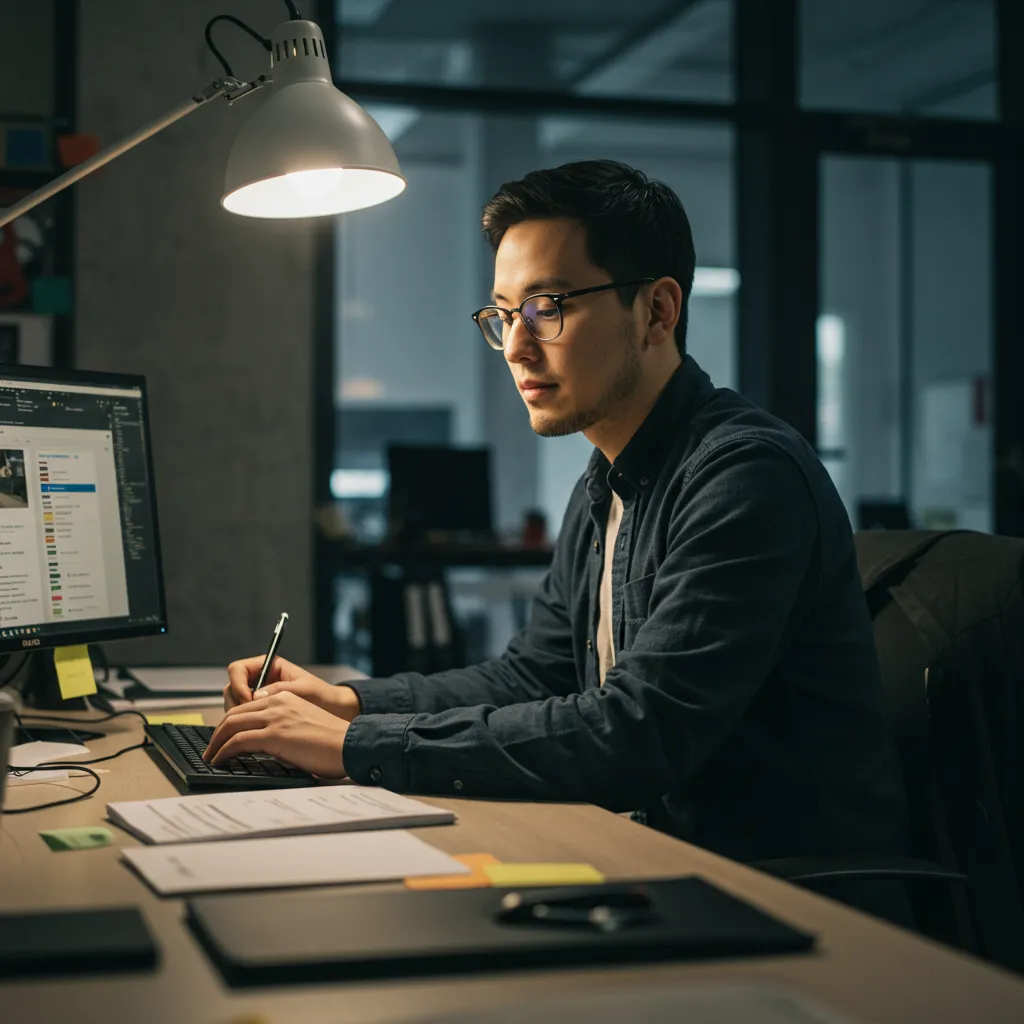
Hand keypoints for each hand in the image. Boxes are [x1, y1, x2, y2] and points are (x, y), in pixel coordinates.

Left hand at [204, 690, 349, 777]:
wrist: (349, 744)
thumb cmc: (332, 741)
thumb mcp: (304, 723)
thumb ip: (283, 724)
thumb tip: (263, 742)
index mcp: (285, 697)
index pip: (247, 705)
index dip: (231, 721)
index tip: (223, 736)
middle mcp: (278, 702)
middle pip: (235, 713)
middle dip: (218, 731)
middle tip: (211, 747)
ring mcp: (275, 717)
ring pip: (232, 724)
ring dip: (216, 742)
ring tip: (210, 756)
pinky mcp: (274, 734)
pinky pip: (238, 740)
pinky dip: (223, 751)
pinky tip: (220, 760)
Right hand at [224, 655, 360, 719]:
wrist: (334, 711)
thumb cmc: (322, 696)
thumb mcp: (303, 690)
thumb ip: (280, 689)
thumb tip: (255, 696)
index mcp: (269, 666)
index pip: (237, 669)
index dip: (238, 685)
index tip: (247, 700)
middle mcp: (260, 680)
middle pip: (231, 689)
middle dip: (235, 704)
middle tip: (247, 719)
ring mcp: (259, 697)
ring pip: (234, 705)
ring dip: (237, 717)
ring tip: (253, 728)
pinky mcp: (260, 713)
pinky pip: (243, 718)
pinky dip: (244, 726)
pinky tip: (255, 735)